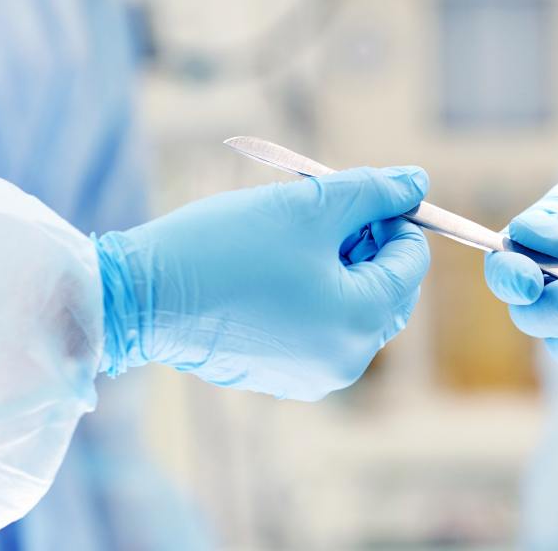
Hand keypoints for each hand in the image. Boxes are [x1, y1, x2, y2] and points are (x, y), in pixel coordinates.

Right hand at [96, 166, 430, 400]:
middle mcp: (348, 360)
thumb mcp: (310, 206)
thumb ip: (372, 191)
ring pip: (352, 307)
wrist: (141, 298)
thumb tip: (417, 182)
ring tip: (294, 237)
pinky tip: (272, 270)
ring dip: (338, 265)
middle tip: (325, 212)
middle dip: (367, 244)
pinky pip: (319, 328)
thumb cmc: (227, 248)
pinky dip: (312, 295)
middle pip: (387, 288)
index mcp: (363, 320)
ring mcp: (313, 375)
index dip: (390, 218)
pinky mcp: (280, 375)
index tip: (351, 195)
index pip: (410, 260)